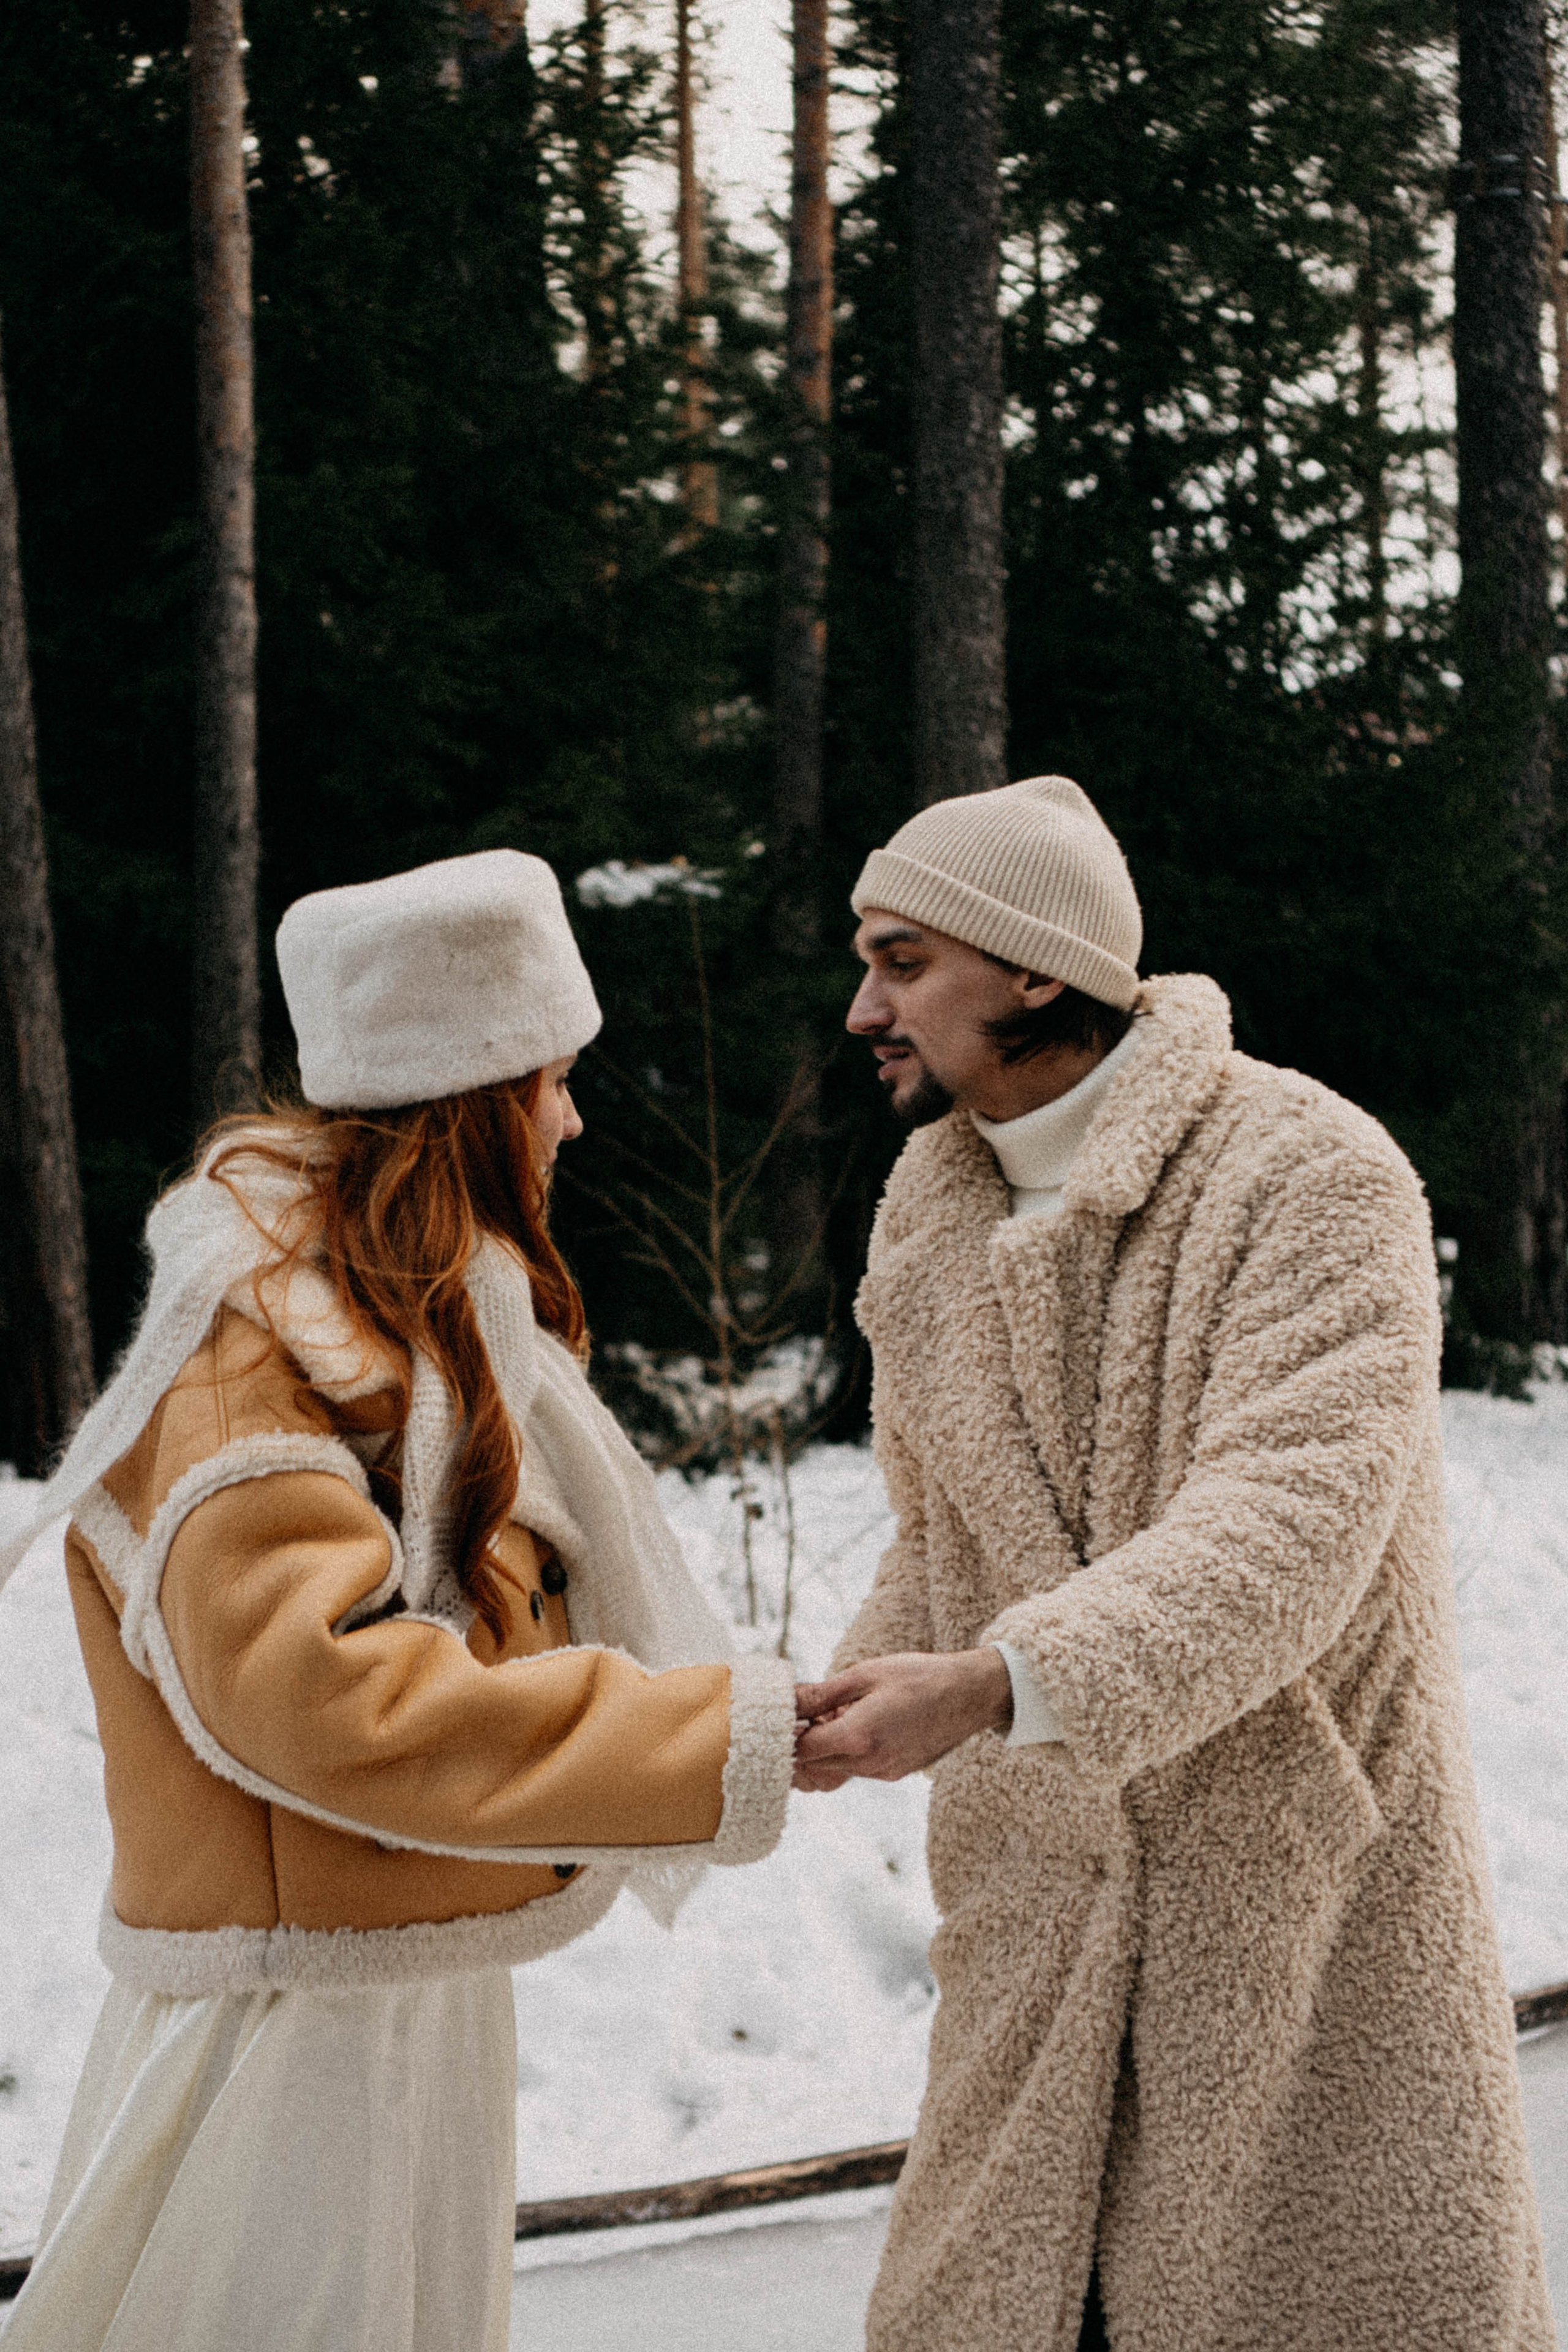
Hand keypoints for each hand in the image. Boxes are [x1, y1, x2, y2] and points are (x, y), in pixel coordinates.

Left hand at [791, 1649, 1012, 1791]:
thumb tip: (788, 1701)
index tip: (786, 1716)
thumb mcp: (865, 1674)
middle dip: (805, 1743)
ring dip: (827, 1747)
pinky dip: (849, 1751)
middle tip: (811, 1712)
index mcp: (858, 1737)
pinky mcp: (895, 1773)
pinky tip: (860, 1722)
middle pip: (814, 1767)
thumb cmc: (919, 1677)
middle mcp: (869, 1764)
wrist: (970, 1695)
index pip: (802, 1751)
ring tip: (840, 1713)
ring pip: (835, 1769)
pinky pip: (858, 1768)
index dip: (787, 1735)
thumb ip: (822, 1694)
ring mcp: (884, 1772)